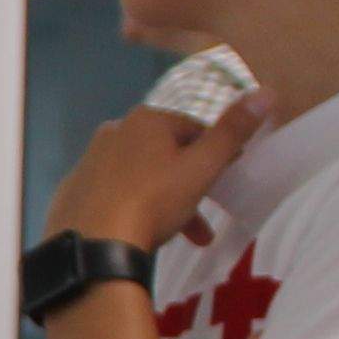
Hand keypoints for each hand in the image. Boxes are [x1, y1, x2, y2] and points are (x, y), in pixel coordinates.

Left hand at [46, 92, 269, 248]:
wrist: (91, 246)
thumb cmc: (153, 201)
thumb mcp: (201, 168)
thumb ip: (232, 132)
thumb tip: (265, 92)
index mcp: (145, 120)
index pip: (193, 128)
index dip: (217, 150)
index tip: (231, 172)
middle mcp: (113, 132)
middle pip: (166, 155)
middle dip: (193, 186)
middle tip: (210, 216)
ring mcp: (88, 162)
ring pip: (142, 178)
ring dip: (169, 204)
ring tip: (188, 237)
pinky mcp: (73, 193)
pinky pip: (114, 195)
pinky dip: (133, 209)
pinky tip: (142, 233)